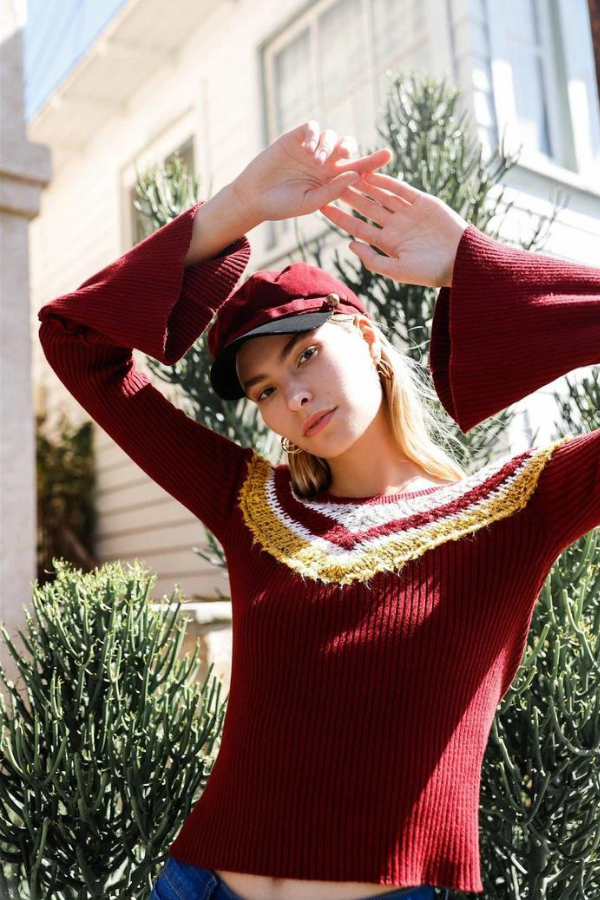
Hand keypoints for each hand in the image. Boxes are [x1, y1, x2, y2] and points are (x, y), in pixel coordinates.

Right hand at [230, 121, 392, 222]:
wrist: (255, 198)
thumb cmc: (283, 205)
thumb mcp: (311, 202)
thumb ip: (333, 190)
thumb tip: (356, 175)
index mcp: (332, 180)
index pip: (357, 168)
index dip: (373, 161)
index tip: (388, 155)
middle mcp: (324, 163)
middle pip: (347, 146)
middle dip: (349, 147)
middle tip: (343, 154)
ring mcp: (310, 149)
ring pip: (331, 136)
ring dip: (327, 145)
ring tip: (315, 160)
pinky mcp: (295, 138)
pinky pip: (312, 127)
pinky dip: (314, 135)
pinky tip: (307, 149)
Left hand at [318, 170, 468, 287]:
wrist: (461, 260)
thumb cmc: (429, 272)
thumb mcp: (397, 270)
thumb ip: (373, 259)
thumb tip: (350, 244)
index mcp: (388, 243)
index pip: (359, 228)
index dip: (341, 218)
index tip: (322, 208)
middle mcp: (396, 226)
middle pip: (366, 208)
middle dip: (348, 196)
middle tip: (329, 183)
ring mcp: (409, 213)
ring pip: (381, 195)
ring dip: (364, 185)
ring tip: (346, 173)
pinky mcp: (423, 202)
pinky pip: (401, 189)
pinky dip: (386, 181)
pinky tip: (370, 174)